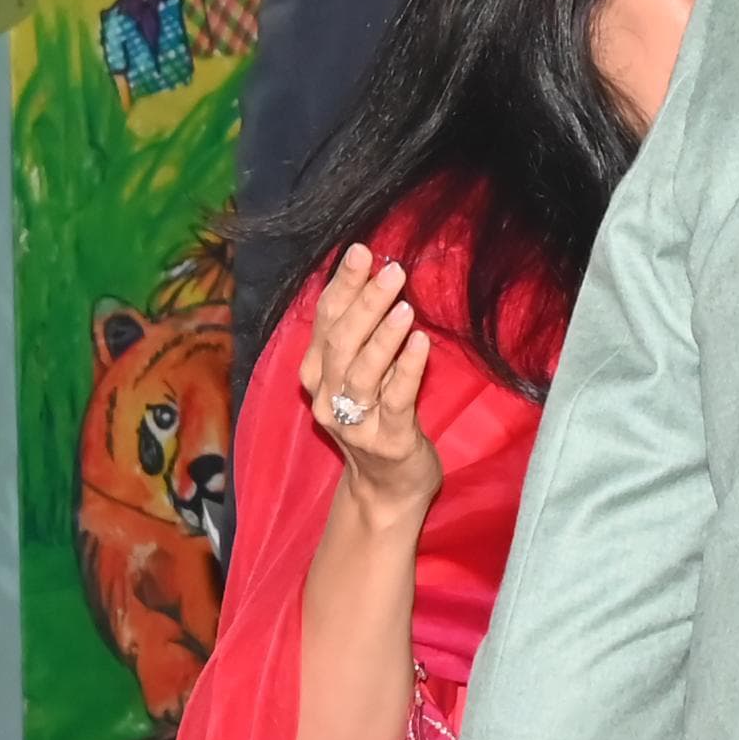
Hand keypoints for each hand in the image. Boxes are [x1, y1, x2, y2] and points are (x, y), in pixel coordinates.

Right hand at [300, 244, 438, 515]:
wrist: (387, 488)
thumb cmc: (379, 421)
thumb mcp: (363, 376)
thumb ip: (363, 338)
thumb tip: (376, 282)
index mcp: (317, 374)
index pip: (325, 321)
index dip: (342, 284)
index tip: (362, 251)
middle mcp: (326, 395)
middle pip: (340, 341)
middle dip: (364, 301)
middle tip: (390, 269)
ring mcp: (354, 421)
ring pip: (362, 371)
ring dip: (382, 334)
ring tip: (404, 303)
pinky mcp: (387, 439)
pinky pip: (395, 399)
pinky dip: (406, 368)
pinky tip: (421, 343)